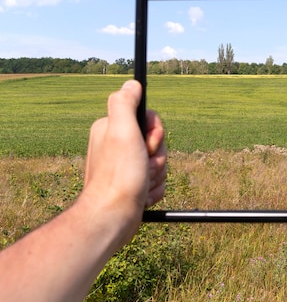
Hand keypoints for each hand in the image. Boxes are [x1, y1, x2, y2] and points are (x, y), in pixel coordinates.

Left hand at [81, 80, 166, 247]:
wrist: (112, 218)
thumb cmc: (118, 176)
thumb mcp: (122, 131)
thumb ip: (125, 103)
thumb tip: (132, 83)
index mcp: (113, 129)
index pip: (150, 119)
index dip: (155, 132)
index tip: (145, 144)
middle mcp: (117, 146)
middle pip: (157, 141)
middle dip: (158, 156)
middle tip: (143, 166)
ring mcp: (125, 166)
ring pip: (159, 162)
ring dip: (157, 174)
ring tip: (141, 184)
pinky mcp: (133, 184)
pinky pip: (157, 181)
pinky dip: (155, 189)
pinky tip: (142, 195)